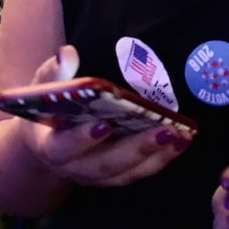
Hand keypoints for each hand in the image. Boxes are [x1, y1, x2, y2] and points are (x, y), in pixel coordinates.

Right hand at [17, 45, 192, 187]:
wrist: (48, 142)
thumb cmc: (50, 108)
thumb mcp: (45, 87)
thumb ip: (54, 72)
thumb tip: (68, 52)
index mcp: (51, 147)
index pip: (63, 148)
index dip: (82, 139)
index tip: (103, 125)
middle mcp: (75, 167)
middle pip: (105, 165)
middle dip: (137, 149)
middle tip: (164, 131)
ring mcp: (98, 176)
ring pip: (128, 172)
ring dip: (157, 155)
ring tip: (181, 135)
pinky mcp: (117, 175)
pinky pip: (141, 171)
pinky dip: (163, 157)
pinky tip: (183, 139)